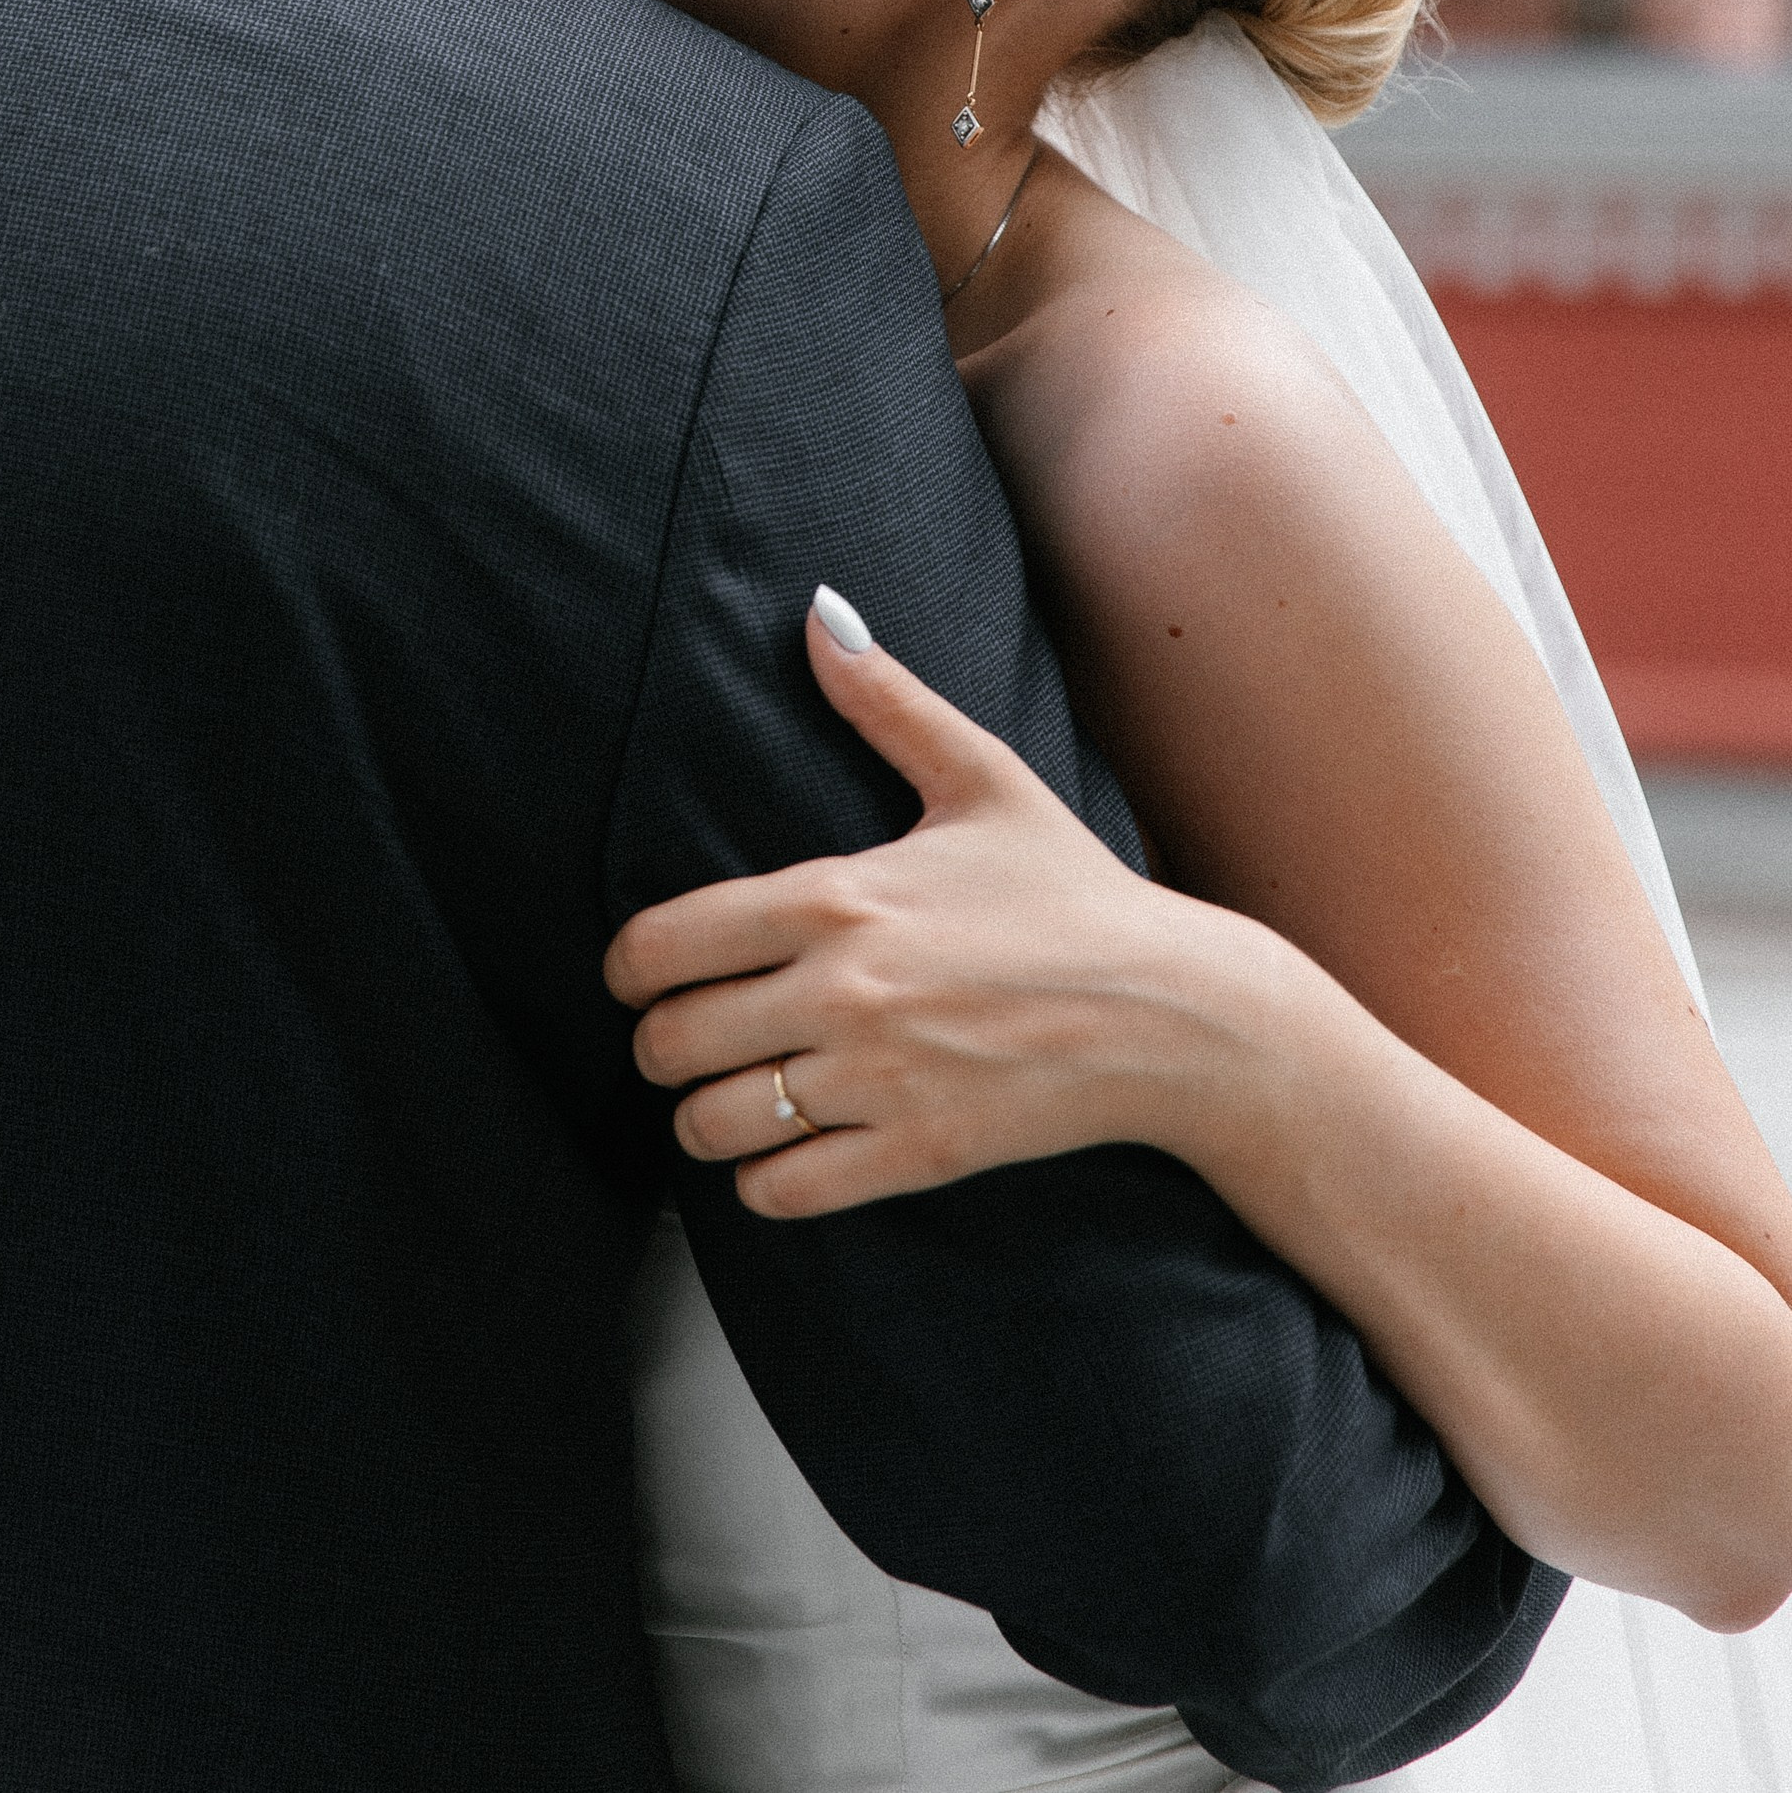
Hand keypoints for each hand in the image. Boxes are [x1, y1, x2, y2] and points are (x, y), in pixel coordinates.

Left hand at [604, 602, 1256, 1216]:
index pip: (661, 945)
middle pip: (667, 1043)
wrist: (1174, 1013)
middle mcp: (844, 991)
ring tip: (736, 1096)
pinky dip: (764, 1179)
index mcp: (839, 898)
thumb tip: (820, 613)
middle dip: (661, 1044)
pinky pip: (779, 1193)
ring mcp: (877, 1080)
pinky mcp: (915, 1155)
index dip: (631, 967)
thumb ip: (887, 700)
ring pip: (710, 1125)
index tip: (647, 973)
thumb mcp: (982, 780)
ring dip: (706, 1116)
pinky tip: (790, 1148)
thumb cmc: (1074, 893)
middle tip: (691, 1038)